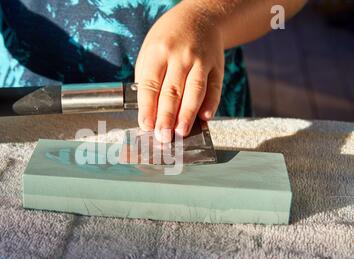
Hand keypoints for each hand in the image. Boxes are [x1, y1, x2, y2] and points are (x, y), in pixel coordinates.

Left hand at [135, 1, 224, 141]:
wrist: (200, 17)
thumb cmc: (169, 39)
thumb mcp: (150, 50)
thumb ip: (148, 78)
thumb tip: (149, 111)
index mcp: (158, 52)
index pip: (151, 85)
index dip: (148, 108)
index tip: (146, 126)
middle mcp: (180, 56)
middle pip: (172, 91)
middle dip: (166, 117)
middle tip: (163, 136)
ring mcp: (201, 60)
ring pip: (194, 91)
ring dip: (187, 114)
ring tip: (181, 132)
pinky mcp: (217, 65)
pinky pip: (215, 87)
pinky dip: (211, 104)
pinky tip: (205, 117)